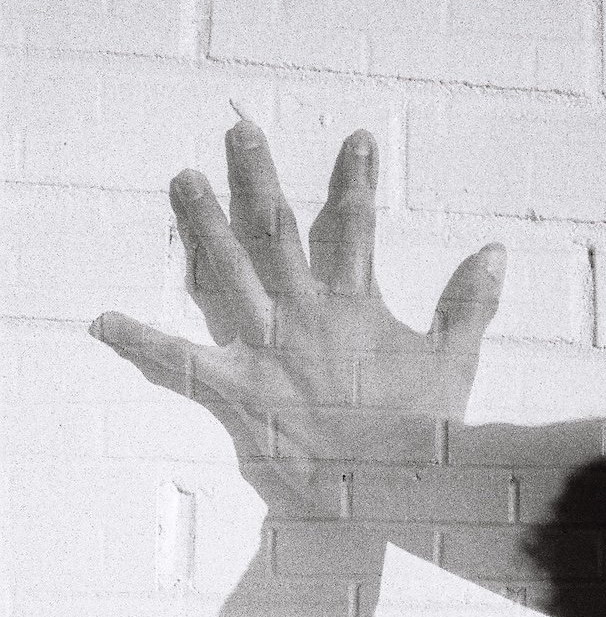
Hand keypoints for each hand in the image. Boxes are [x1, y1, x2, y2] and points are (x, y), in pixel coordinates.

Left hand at [91, 122, 505, 517]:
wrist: (386, 484)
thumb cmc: (419, 432)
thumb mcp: (452, 363)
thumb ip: (468, 304)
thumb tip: (493, 250)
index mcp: (353, 305)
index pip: (355, 225)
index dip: (356, 179)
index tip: (357, 139)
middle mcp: (302, 313)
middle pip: (276, 230)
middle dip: (260, 178)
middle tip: (241, 133)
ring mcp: (265, 348)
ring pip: (227, 271)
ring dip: (204, 225)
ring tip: (183, 180)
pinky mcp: (237, 389)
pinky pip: (180, 364)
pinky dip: (141, 344)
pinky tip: (101, 321)